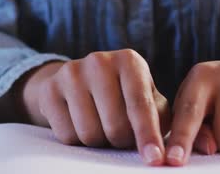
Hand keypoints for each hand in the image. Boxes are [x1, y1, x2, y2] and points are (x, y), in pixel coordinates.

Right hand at [18, 49, 170, 165]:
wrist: (78, 81)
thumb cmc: (124, 95)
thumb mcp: (148, 99)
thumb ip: (161, 120)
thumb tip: (170, 151)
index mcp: (129, 61)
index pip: (140, 105)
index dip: (147, 135)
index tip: (154, 159)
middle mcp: (99, 61)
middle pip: (115, 126)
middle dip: (121, 140)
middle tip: (120, 133)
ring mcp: (71, 73)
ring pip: (89, 134)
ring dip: (99, 142)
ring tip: (101, 125)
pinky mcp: (49, 89)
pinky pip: (67, 135)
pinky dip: (76, 139)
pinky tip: (79, 122)